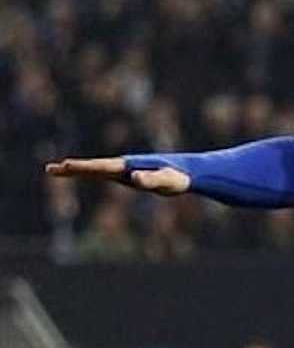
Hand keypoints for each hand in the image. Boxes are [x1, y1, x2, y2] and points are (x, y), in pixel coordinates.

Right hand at [46, 157, 189, 194]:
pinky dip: (90, 173)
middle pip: (95, 168)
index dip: (84, 168)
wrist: (189, 171)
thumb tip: (134, 177)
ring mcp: (126, 170)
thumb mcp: (166, 181)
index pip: (102, 167)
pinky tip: (81, 173)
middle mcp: (125, 166)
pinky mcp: (129, 175)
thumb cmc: (178, 177)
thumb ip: (151, 179)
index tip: (65, 166)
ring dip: (78, 170)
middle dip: (74, 168)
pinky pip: (106, 174)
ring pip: (98, 170)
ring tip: (57, 170)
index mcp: (130, 166)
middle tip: (50, 169)